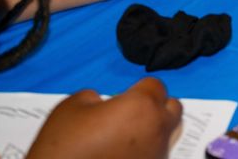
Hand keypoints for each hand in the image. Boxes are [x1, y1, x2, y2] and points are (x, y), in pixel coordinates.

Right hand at [28, 78, 182, 158]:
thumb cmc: (63, 150)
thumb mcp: (72, 106)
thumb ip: (96, 96)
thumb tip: (104, 102)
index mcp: (141, 106)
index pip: (156, 85)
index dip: (140, 87)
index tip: (129, 92)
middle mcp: (156, 131)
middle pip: (173, 108)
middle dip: (156, 105)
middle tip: (133, 110)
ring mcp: (156, 156)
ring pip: (168, 134)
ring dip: (154, 129)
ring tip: (127, 134)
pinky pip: (155, 155)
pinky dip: (145, 151)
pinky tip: (122, 153)